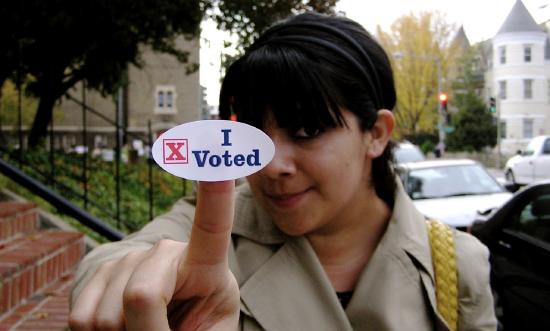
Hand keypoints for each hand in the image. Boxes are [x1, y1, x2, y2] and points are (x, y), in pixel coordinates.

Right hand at [69, 181, 239, 330]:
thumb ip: (169, 323)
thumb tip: (136, 301)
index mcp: (206, 266)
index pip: (212, 226)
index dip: (215, 192)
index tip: (216, 147)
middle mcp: (166, 253)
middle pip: (142, 294)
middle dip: (145, 330)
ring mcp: (129, 259)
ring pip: (107, 314)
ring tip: (142, 330)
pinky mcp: (97, 273)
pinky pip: (82, 318)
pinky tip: (119, 327)